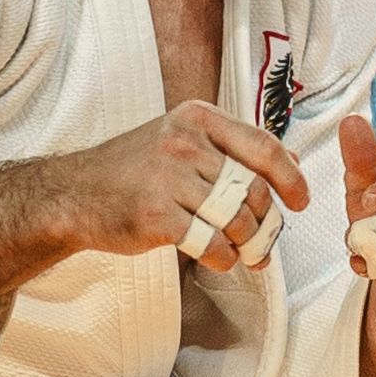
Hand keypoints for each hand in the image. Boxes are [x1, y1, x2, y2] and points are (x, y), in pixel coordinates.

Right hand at [61, 101, 308, 272]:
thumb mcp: (181, 140)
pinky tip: (219, 259)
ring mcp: (168, 178)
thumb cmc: (133, 170)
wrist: (74, 194)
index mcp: (197, 117)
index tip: (301, 200)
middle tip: (265, 240)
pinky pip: (212, 243)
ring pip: (236, 219)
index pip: (264, 145)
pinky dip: (224, 258)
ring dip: (247, 243)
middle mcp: (184, 142)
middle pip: (254, 188)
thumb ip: (233, 149)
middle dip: (267, 222)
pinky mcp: (156, 215)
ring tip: (243, 252)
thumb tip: (292, 162)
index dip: (291, 177)